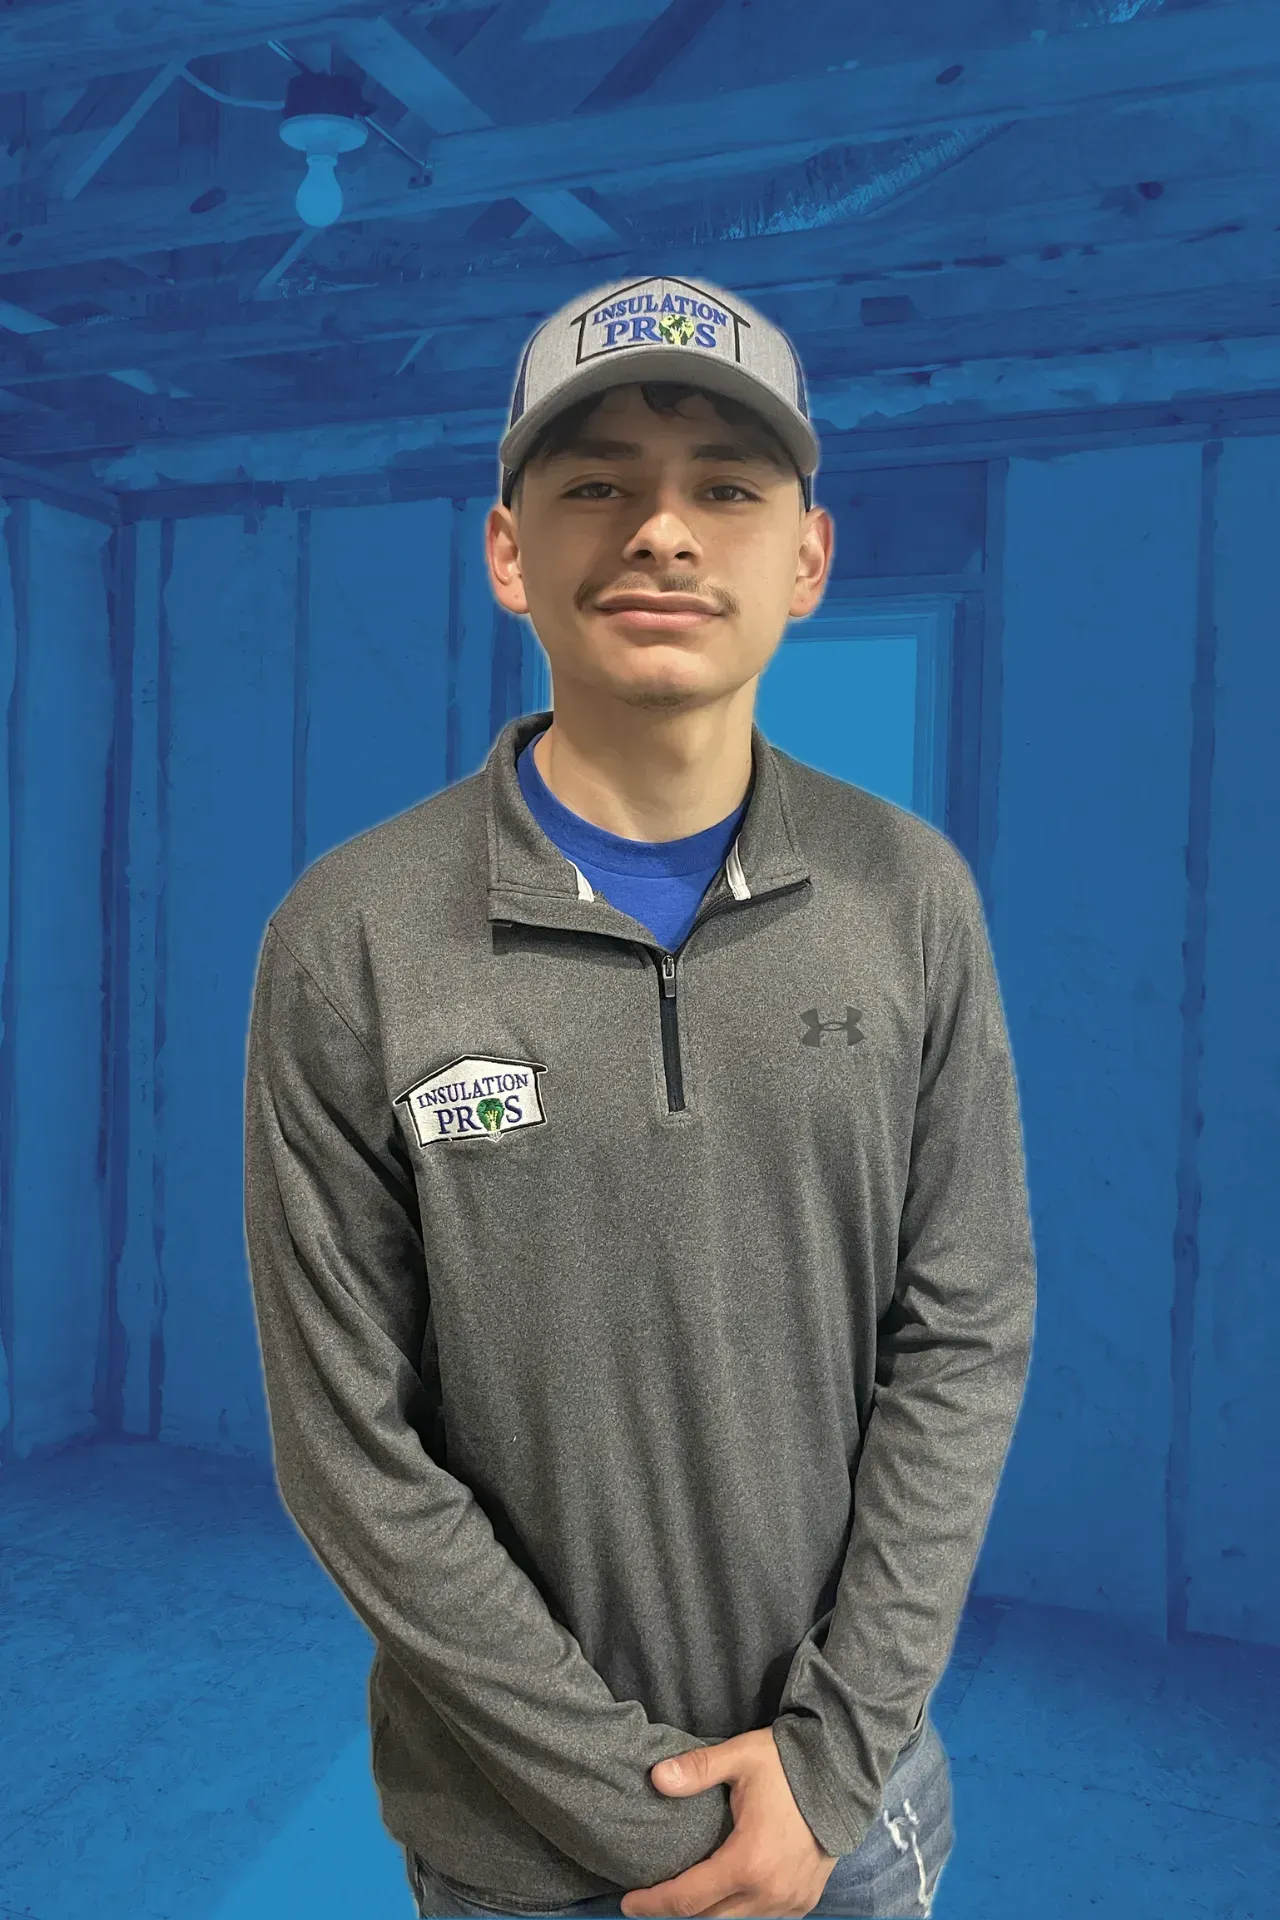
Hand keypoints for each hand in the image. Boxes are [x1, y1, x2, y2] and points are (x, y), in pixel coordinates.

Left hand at [619, 1725, 839, 1918]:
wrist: (843, 1774)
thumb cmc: (789, 1764)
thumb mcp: (740, 1757)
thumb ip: (697, 1770)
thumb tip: (656, 1778)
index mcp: (748, 1862)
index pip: (687, 1899)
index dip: (653, 1904)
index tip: (629, 1903)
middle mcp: (769, 1892)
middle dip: (676, 1914)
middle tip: (651, 1901)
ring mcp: (790, 1902)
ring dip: (709, 1915)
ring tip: (686, 1898)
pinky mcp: (805, 1901)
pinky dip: (740, 1913)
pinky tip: (726, 1897)